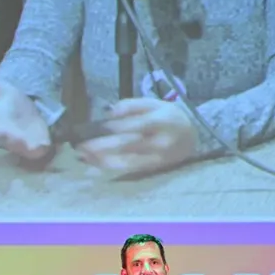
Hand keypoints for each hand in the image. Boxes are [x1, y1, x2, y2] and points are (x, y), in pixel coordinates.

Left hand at [74, 97, 197, 174]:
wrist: (193, 138)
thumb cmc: (168, 117)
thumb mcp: (154, 103)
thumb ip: (131, 105)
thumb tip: (110, 113)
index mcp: (162, 122)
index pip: (134, 126)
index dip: (112, 128)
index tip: (92, 128)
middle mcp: (160, 143)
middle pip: (127, 146)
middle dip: (101, 147)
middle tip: (81, 146)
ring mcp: (157, 159)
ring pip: (126, 162)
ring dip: (102, 161)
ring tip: (83, 157)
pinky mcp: (153, 170)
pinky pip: (129, 170)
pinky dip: (111, 168)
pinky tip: (95, 165)